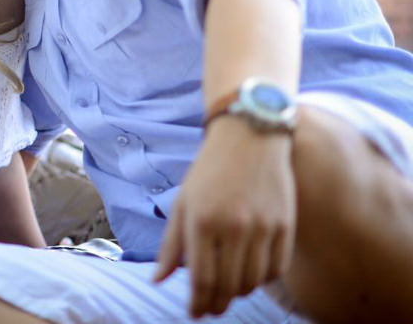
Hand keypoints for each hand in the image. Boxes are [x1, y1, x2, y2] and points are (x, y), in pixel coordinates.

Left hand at [154, 116, 294, 316]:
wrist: (249, 138)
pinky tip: (251, 276)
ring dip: (239, 293)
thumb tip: (158, 280)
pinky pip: (276, 268)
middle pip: (228, 286)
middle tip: (210, 310)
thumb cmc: (209, 171)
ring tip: (229, 292)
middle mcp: (234, 226)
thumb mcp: (182, 203)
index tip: (194, 313)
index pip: (202, 279)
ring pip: (253, 282)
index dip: (198, 303)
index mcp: (202, 220)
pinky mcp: (286, 225)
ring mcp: (263, 227)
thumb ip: (171, 244)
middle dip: (217, 304)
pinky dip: (262, 280)